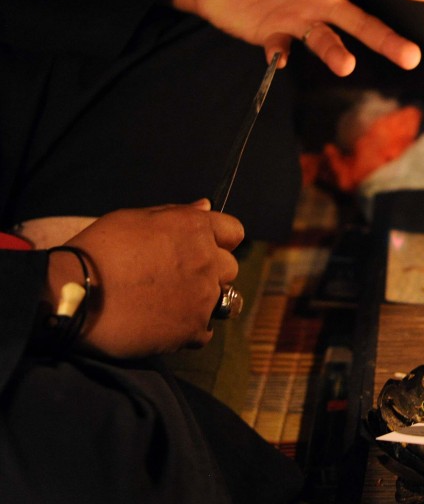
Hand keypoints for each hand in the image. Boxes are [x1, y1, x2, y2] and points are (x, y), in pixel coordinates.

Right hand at [52, 200, 244, 357]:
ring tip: (172, 304)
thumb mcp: (134, 218)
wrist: (74, 295)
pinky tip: (164, 324)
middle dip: (211, 272)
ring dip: (205, 301)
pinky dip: (189, 329)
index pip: (234, 231)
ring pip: (223, 299)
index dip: (219, 240)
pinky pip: (205, 330)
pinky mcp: (193, 327)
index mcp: (195, 228)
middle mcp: (207, 260)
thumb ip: (177, 213)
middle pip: (229, 267)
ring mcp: (204, 296)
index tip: (202, 249)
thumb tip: (206, 207)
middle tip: (177, 279)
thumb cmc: (99, 250)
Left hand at [172, 0, 423, 76]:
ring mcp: (298, 21)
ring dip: (338, 55)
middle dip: (387, 40)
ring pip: (328, 43)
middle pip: (362, 23)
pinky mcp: (273, 36)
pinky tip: (279, 57)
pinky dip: (281, 55)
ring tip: (347, 65)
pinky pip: (282, 51)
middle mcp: (320, 1)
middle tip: (412, 57)